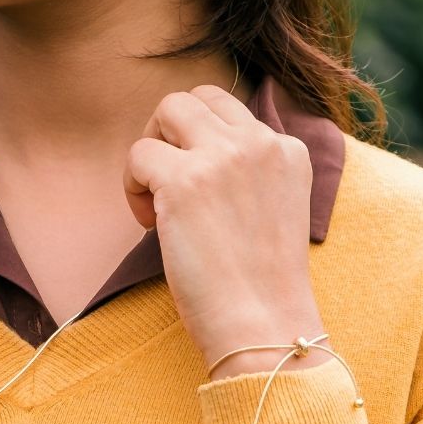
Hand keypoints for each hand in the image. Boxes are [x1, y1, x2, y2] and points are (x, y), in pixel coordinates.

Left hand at [122, 84, 330, 375]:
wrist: (264, 325)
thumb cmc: (262, 287)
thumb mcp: (276, 211)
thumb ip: (249, 175)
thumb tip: (192, 159)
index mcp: (289, 150)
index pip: (231, 111)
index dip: (201, 143)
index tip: (199, 190)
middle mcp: (260, 143)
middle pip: (197, 98)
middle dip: (171, 133)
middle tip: (164, 184)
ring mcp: (223, 157)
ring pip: (167, 109)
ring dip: (150, 151)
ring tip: (155, 202)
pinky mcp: (184, 181)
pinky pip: (138, 155)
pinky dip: (132, 188)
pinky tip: (150, 225)